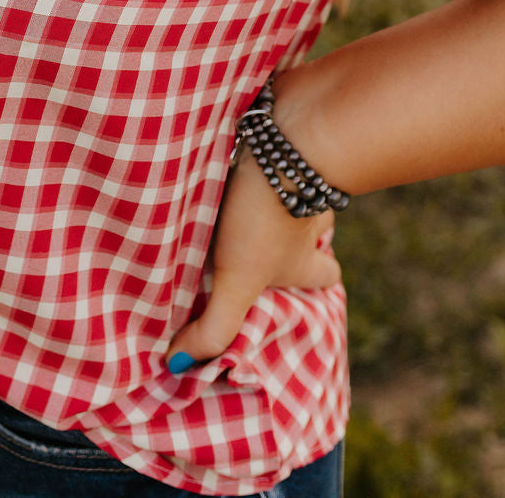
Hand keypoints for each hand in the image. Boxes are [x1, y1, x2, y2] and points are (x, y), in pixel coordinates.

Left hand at [165, 144, 341, 369]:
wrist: (285, 139)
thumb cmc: (265, 217)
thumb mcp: (238, 280)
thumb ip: (216, 326)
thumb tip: (179, 365)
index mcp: (306, 255)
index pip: (325, 275)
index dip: (316, 278)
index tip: (296, 284)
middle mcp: (310, 216)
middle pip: (313, 229)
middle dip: (295, 233)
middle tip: (260, 232)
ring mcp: (299, 175)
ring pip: (291, 186)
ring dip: (268, 189)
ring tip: (226, 189)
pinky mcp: (281, 140)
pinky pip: (272, 151)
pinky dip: (254, 153)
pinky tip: (222, 147)